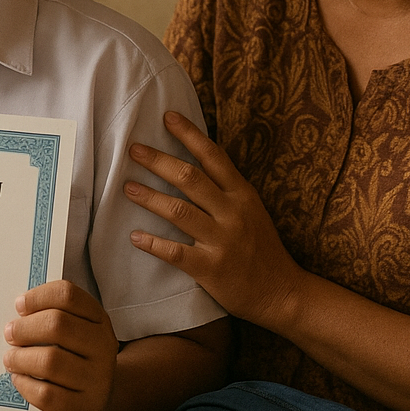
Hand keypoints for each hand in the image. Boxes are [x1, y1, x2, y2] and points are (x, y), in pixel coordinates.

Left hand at [3, 280, 117, 410]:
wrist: (91, 404)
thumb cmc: (71, 359)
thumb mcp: (71, 333)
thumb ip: (48, 316)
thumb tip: (16, 310)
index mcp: (99, 320)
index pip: (68, 295)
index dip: (38, 296)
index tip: (19, 305)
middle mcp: (103, 347)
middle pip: (58, 324)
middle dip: (25, 328)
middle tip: (9, 333)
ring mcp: (96, 380)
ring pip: (50, 361)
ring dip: (21, 358)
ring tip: (10, 358)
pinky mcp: (82, 409)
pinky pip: (46, 394)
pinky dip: (25, 385)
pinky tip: (19, 379)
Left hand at [124, 111, 302, 330]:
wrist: (282, 293)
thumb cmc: (261, 248)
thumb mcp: (251, 209)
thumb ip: (225, 188)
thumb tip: (192, 161)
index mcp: (242, 194)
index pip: (213, 156)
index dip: (189, 135)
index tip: (167, 117)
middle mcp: (233, 213)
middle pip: (190, 179)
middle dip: (159, 161)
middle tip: (133, 149)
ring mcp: (223, 241)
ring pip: (179, 212)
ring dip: (150, 197)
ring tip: (127, 187)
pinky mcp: (212, 269)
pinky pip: (176, 252)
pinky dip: (153, 243)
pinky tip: (135, 237)